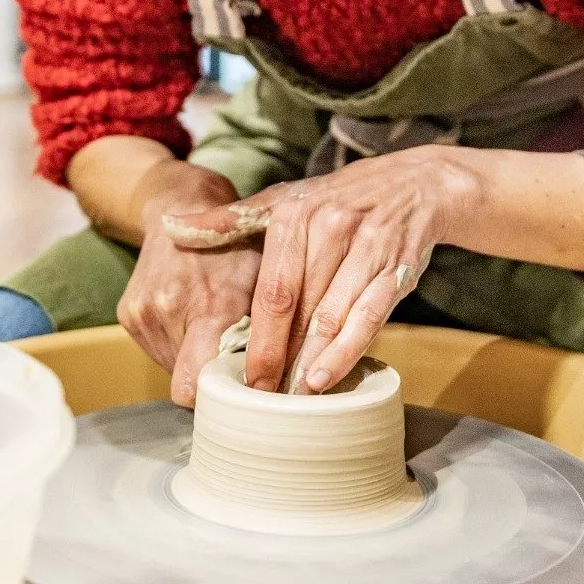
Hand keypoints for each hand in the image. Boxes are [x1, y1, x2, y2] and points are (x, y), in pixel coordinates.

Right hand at [117, 196, 263, 406]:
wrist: (181, 207)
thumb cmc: (234, 246)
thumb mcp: (263, 280)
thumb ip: (267, 330)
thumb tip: (279, 380)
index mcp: (208, 305)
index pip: (194, 385)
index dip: (215, 396)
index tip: (235, 392)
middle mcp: (168, 310)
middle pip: (185, 381)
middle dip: (209, 376)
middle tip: (229, 355)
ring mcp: (143, 313)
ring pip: (170, 368)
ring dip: (191, 359)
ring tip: (208, 330)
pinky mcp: (128, 314)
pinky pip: (156, 351)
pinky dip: (175, 345)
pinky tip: (189, 319)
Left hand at [162, 149, 476, 392]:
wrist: (412, 185)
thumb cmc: (335, 200)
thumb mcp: (282, 200)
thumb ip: (228, 220)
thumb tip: (171, 227)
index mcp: (295, 215)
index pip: (272, 288)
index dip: (258, 335)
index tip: (241, 372)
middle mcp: (332, 229)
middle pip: (301, 307)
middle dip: (280, 356)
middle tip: (261, 396)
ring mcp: (368, 250)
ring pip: (334, 317)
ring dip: (311, 362)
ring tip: (289, 398)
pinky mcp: (397, 271)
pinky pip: (371, 318)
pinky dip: (348, 352)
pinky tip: (325, 379)